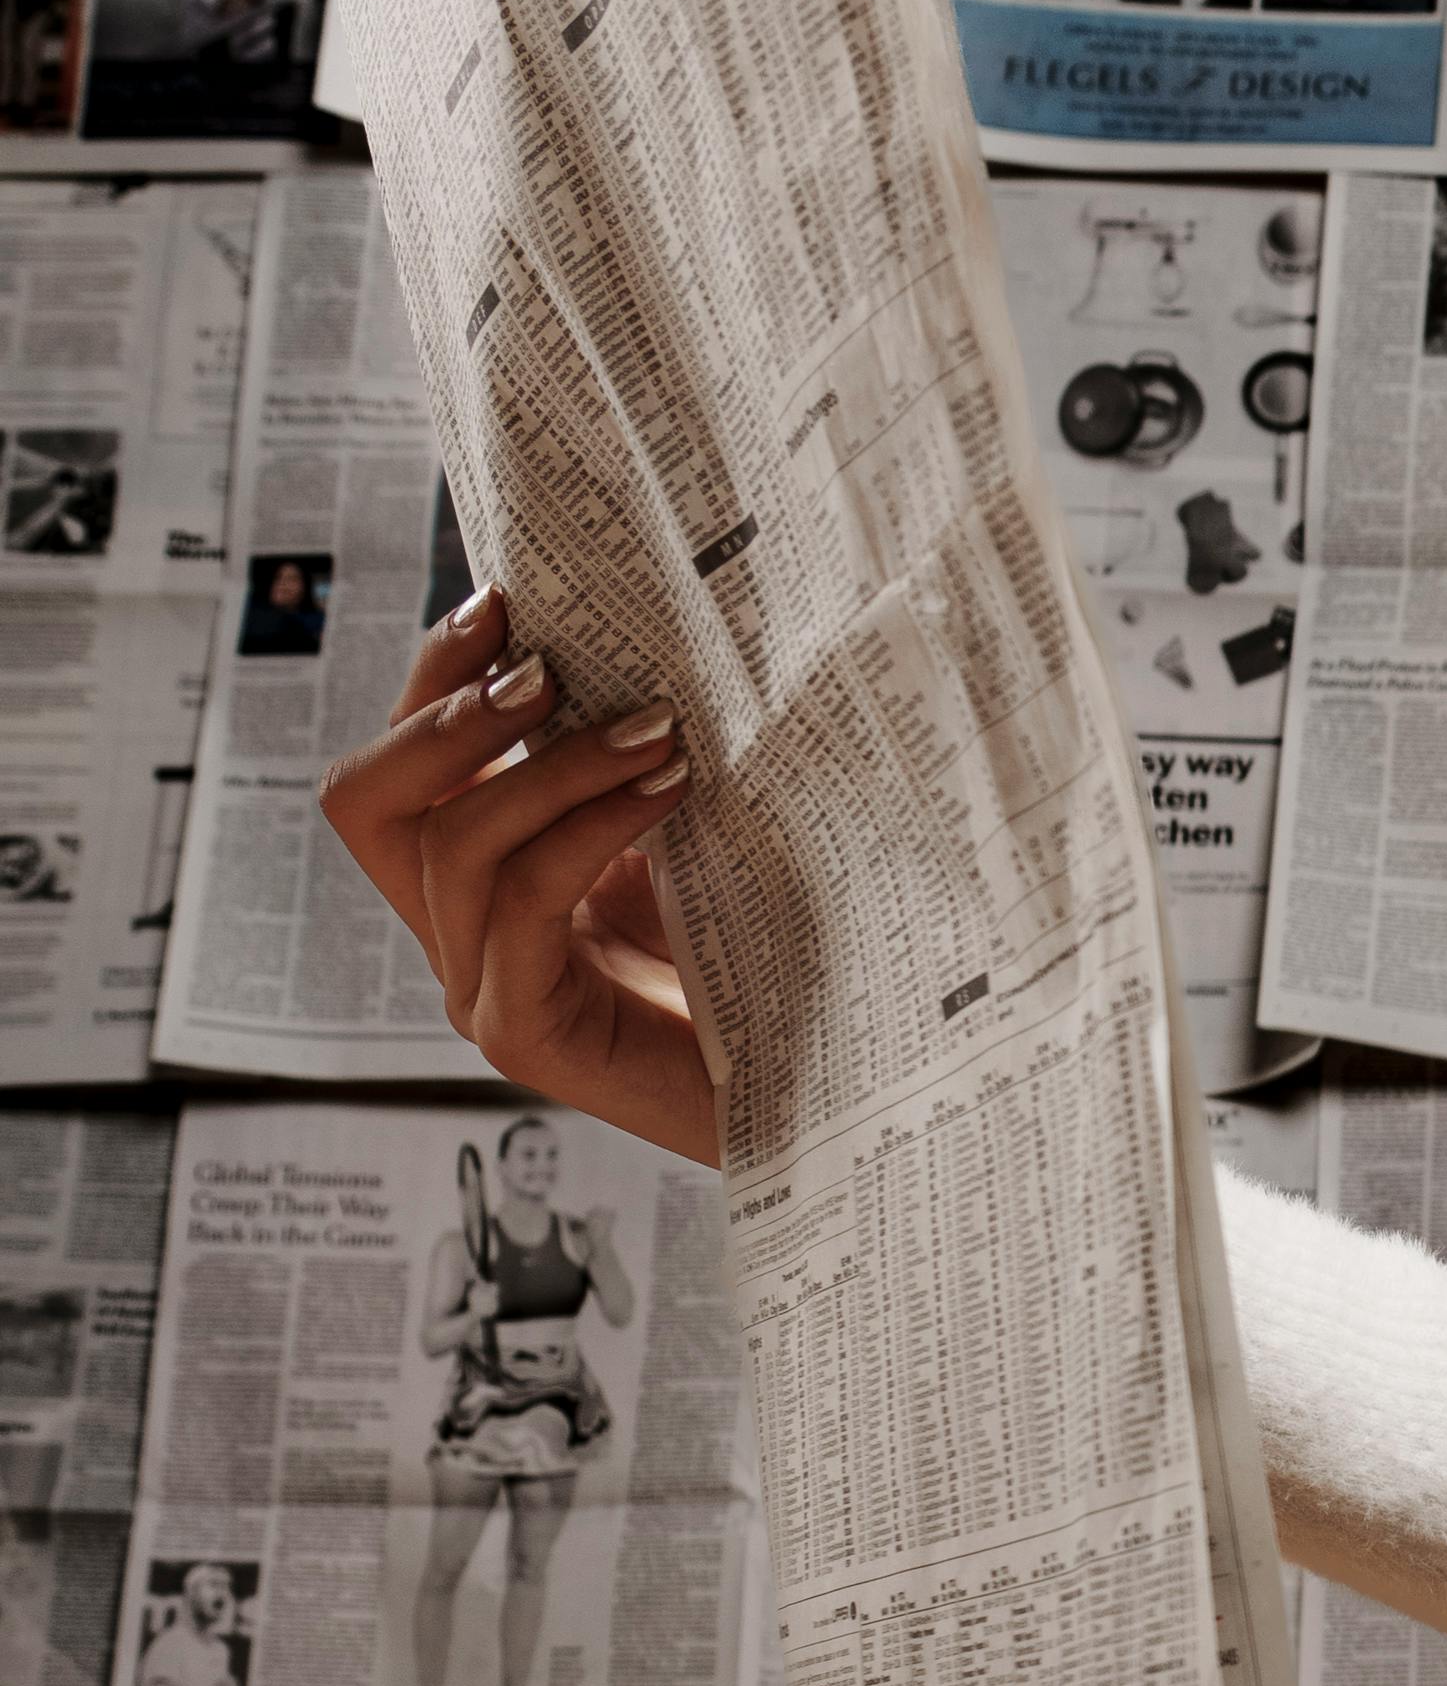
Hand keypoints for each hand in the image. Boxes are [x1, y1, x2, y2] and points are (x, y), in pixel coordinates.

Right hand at [323, 583, 721, 1167]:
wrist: (837, 1087)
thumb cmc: (774, 956)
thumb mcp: (686, 831)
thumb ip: (630, 757)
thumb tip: (630, 627)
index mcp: (487, 881)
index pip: (405, 767)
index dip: (434, 678)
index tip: (503, 599)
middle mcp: (464, 936)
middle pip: (370, 801)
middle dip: (443, 713)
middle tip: (548, 665)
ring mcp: (483, 990)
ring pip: (451, 844)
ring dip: (550, 765)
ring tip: (656, 727)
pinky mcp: (527, 1037)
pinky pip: (521, 903)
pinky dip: (588, 828)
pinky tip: (669, 792)